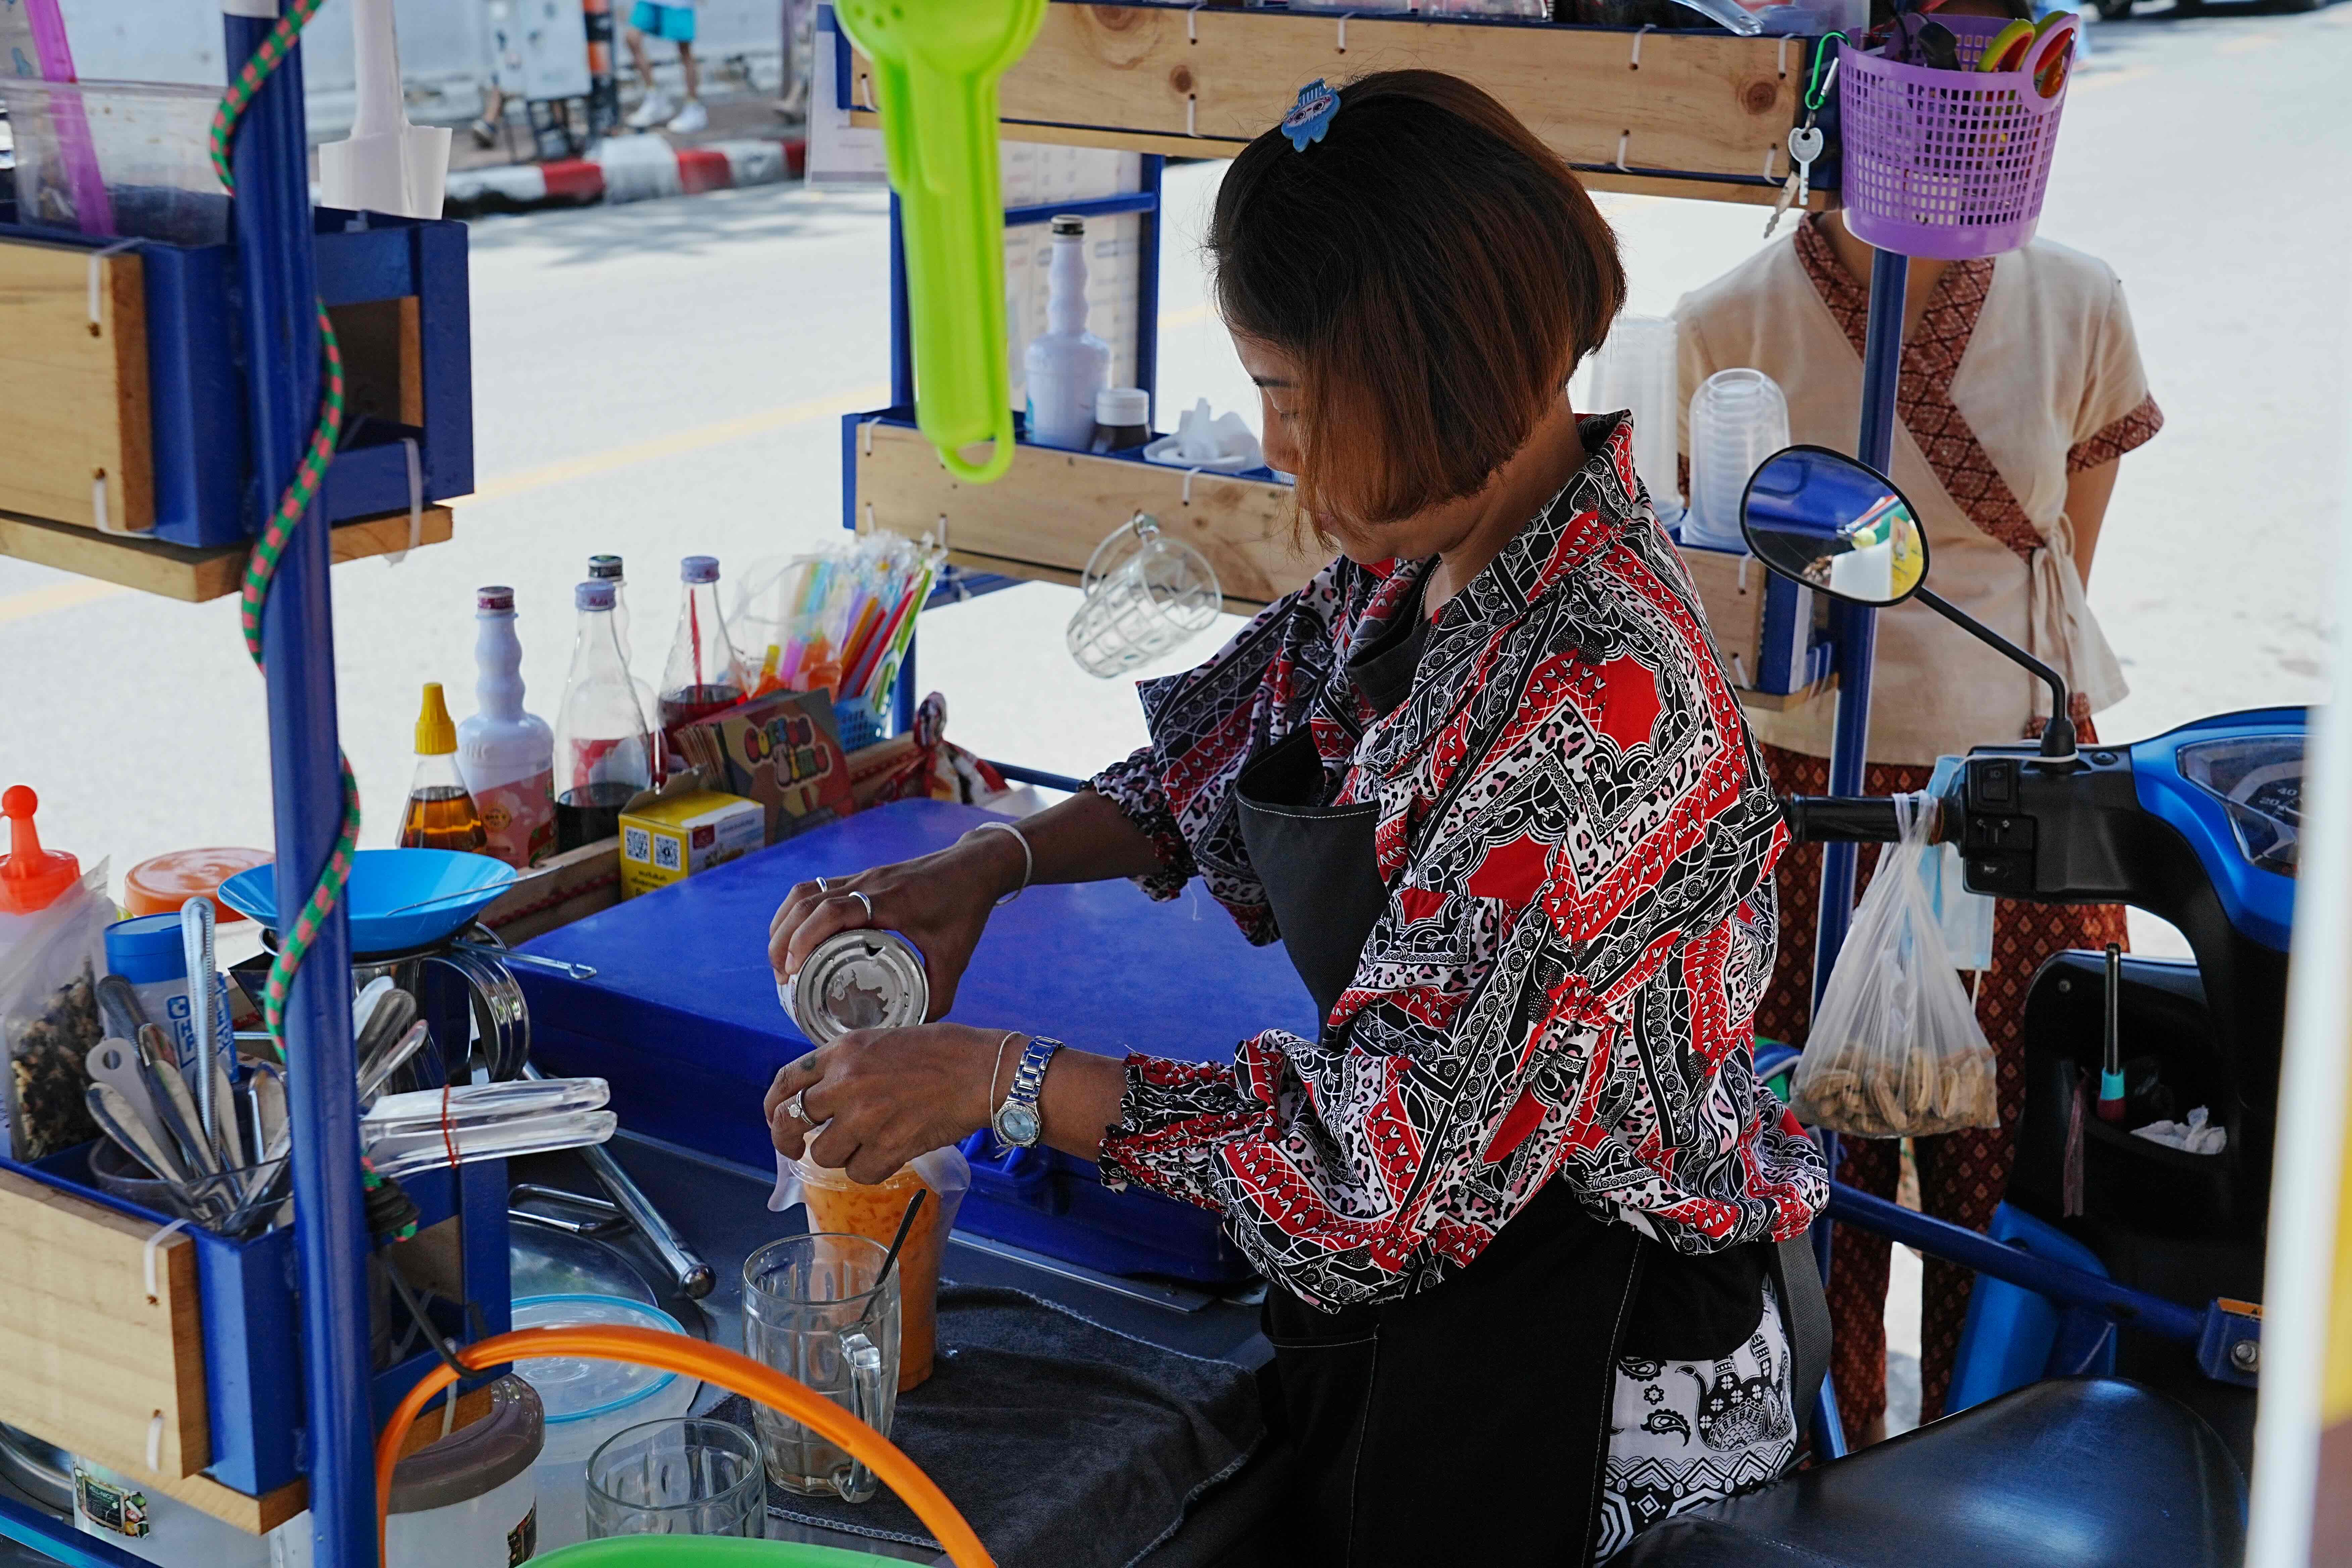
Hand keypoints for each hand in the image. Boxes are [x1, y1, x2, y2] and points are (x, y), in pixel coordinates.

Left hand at [764, 1023, 1016, 1183]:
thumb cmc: (943, 1052)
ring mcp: (866, 1118)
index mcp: (843, 1052)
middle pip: (793, 1122)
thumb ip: (849, 1063)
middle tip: (798, 1148)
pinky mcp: (889, 1147)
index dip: (774, 1106)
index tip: (777, 1118)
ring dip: (839, 1155)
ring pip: (825, 1154)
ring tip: (862, 1145)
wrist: (982, 1072)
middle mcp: (847, 1084)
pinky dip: (869, 1170)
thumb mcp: (884, 1040)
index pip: (787, 1081)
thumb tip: (825, 1091)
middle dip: (788, 1140)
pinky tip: (887, 1155)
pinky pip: (860, 1173)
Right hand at [768, 831, 1024, 1019]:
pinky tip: (795, 936)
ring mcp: (862, 877)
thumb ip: (938, 996)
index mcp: (890, 901)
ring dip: (784, 923)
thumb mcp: (956, 957)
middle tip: (781, 976)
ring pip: (804, 891)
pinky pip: (815, 887)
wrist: (975, 866)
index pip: (831, 911)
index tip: (791, 971)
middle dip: (783, 939)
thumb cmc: (966, 909)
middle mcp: (868, 884)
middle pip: (806, 902)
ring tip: (781, 960)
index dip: (804, 938)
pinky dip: (797, 912)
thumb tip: (912, 1032)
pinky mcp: (861, 876)